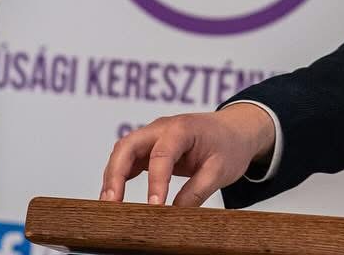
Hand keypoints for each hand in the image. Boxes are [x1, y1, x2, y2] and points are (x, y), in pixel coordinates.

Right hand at [99, 103, 275, 206]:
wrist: (235, 130)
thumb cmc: (229, 145)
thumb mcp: (220, 170)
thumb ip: (196, 192)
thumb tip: (173, 215)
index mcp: (182, 129)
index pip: (162, 155)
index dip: (156, 183)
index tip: (154, 207)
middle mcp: (161, 128)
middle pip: (128, 146)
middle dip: (116, 174)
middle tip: (111, 204)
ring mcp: (153, 135)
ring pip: (123, 152)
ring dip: (112, 177)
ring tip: (108, 205)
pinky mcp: (150, 147)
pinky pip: (128, 159)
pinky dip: (118, 176)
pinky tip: (114, 197)